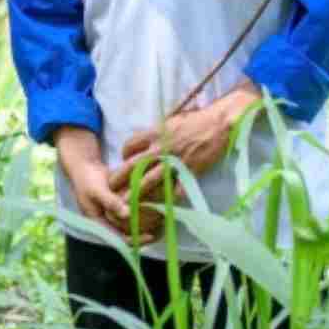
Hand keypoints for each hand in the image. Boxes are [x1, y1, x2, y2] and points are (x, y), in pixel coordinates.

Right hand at [57, 127, 162, 244]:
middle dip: (143, 234)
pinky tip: (155, 209)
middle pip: (127, 235)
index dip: (135, 240)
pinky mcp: (118, 206)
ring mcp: (113, 215)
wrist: (84, 167)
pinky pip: (132, 214)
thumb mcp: (97, 191)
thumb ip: (111, 202)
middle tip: (161, 230)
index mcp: (98, 224)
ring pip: (131, 225)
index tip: (150, 236)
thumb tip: (127, 214)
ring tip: (162, 222)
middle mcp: (107, 222)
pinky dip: (142, 213)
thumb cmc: (87, 180)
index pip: (118, 239)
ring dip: (144, 225)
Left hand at [110, 84, 260, 198]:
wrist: (219, 123)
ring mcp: (174, 161)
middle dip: (120, 178)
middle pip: (134, 165)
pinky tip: (161, 209)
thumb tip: (149, 136)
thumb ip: (158, 131)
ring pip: (150, 180)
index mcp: (155, 133)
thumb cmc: (197, 119)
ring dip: (137, 193)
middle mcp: (161, 148)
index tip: (125, 161)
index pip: (130, 146)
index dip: (124, 155)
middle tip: (110, 189)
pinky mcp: (189, 171)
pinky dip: (168, 200)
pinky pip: (176, 189)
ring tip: (126, 204)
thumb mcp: (171, 120)